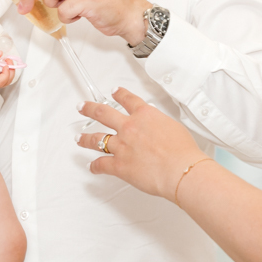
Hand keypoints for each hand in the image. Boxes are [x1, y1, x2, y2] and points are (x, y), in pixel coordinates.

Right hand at [0, 51, 12, 89]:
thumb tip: (0, 53)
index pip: (0, 81)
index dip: (6, 73)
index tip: (5, 63)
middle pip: (6, 82)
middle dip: (11, 71)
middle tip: (8, 60)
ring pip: (6, 82)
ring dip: (9, 71)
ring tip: (4, 62)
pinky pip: (2, 80)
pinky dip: (5, 73)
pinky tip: (1, 66)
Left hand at [75, 87, 206, 199]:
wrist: (180, 169)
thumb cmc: (182, 151)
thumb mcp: (174, 127)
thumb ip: (161, 125)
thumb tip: (159, 129)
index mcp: (145, 115)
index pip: (128, 100)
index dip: (119, 94)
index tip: (114, 92)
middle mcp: (130, 127)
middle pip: (103, 113)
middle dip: (90, 109)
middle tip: (83, 107)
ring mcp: (122, 145)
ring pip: (97, 139)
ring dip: (86, 138)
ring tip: (79, 138)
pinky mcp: (118, 165)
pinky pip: (101, 164)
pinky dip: (95, 167)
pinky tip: (92, 167)